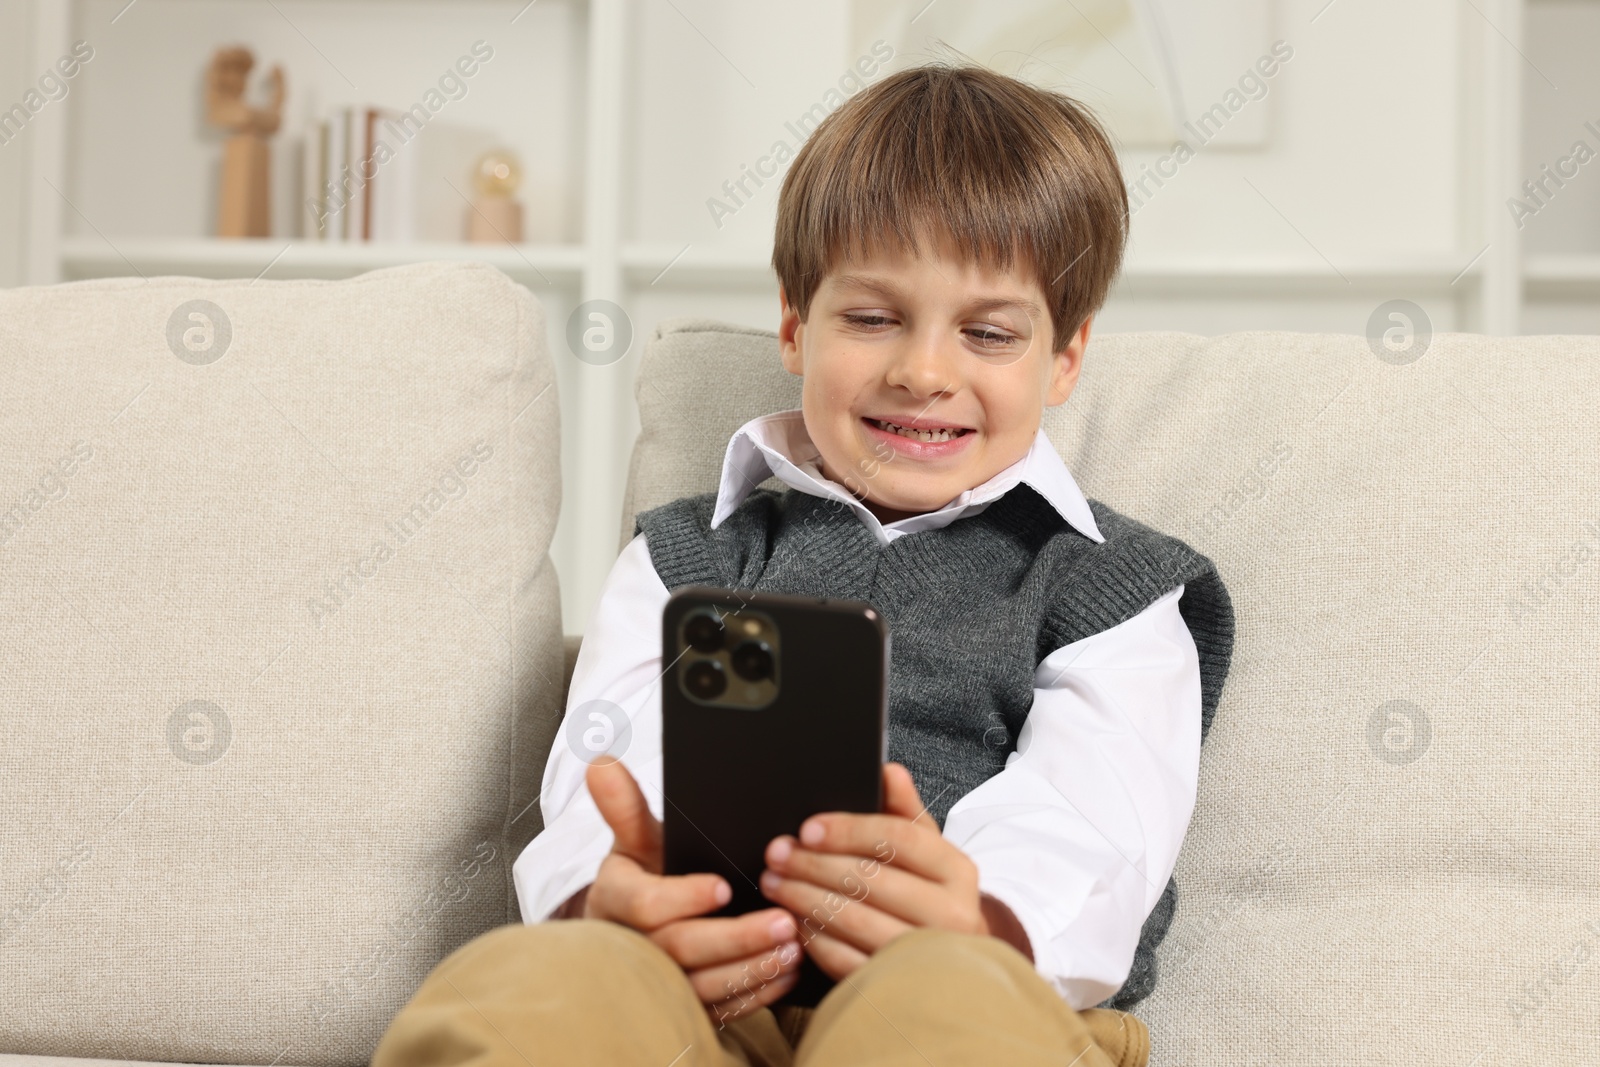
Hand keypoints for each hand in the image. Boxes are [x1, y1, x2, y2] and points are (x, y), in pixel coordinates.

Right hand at [578, 757, 803, 1021]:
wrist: (640, 925)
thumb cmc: (646, 872)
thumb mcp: (636, 839)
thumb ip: (625, 805)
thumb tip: (600, 763)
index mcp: (615, 900)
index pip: (644, 906)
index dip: (684, 897)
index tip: (723, 886)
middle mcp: (633, 946)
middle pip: (680, 951)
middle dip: (735, 938)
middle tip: (783, 921)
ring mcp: (659, 981)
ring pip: (702, 987)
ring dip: (752, 969)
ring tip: (794, 946)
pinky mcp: (686, 1004)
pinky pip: (720, 1008)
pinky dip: (756, 993)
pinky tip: (786, 971)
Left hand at [759, 762, 1021, 979]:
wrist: (951, 964)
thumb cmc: (928, 895)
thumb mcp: (926, 851)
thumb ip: (904, 811)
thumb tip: (889, 772)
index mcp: (958, 870)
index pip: (898, 839)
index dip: (848, 830)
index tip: (807, 828)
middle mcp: (952, 915)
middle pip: (871, 880)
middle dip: (813, 864)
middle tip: (776, 854)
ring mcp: (927, 957)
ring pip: (854, 921)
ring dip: (804, 899)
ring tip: (775, 883)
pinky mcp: (899, 986)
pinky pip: (846, 960)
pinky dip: (814, 939)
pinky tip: (793, 921)